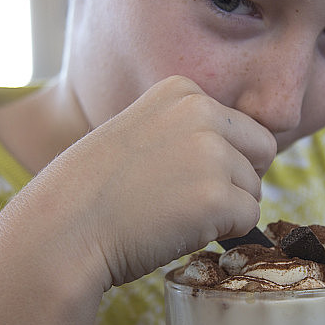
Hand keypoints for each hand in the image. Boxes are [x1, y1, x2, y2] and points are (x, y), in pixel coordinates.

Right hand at [33, 75, 276, 288]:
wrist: (62, 229)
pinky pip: (248, 220)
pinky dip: (223, 234)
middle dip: (238, 178)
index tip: (176, 172)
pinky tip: (178, 230)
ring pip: (254, 189)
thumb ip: (187, 130)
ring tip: (173, 214)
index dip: (219, 156)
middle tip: (191, 199)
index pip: (239, 124)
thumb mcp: (140, 132)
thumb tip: (242, 153)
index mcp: (182, 90)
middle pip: (261, 149)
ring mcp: (211, 153)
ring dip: (224, 209)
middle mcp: (202, 111)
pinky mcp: (216, 197)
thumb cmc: (94, 190)